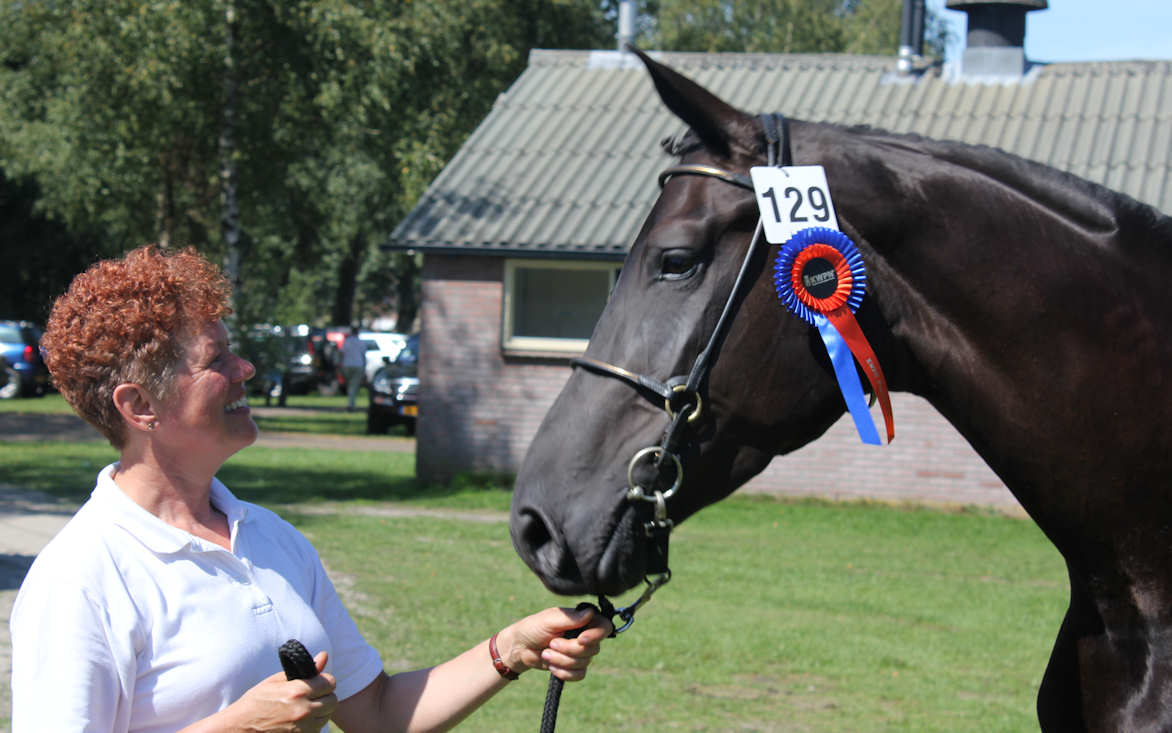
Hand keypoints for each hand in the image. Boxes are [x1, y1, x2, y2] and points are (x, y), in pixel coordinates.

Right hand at [223, 651, 337, 731]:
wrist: (239, 728)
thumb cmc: (254, 702)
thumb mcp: (276, 681)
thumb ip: (304, 670)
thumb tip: (324, 655)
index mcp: (298, 691)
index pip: (330, 682)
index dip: (325, 681)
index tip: (318, 683)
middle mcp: (303, 710)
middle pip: (333, 701)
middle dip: (325, 696)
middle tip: (312, 696)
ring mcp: (303, 728)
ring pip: (326, 716)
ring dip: (320, 712)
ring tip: (303, 709)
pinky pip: (317, 729)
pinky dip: (312, 725)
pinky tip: (299, 721)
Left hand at [498, 606, 613, 681]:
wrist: (520, 648)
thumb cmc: (533, 628)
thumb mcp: (549, 620)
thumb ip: (570, 618)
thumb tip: (591, 613)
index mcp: (583, 620)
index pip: (603, 626)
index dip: (596, 635)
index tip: (580, 639)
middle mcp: (585, 635)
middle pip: (592, 649)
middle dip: (569, 649)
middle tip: (551, 643)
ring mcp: (580, 652)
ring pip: (584, 662)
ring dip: (562, 661)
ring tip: (546, 653)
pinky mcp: (574, 667)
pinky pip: (579, 674)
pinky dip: (564, 673)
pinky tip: (551, 667)